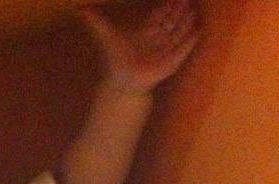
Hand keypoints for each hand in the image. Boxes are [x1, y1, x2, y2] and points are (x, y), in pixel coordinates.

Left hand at [77, 0, 201, 95]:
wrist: (123, 82)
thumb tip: (79, 10)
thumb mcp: (106, 37)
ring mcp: (166, 50)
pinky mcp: (171, 63)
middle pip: (172, 21)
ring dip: (187, 22)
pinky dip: (190, 41)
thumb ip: (96, 23)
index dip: (167, 6)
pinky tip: (199, 31)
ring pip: (179, 33)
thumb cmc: (116, 59)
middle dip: (180, 11)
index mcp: (147, 30)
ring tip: (195, 10)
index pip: (160, 15)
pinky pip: (183, 50)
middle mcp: (158, 39)